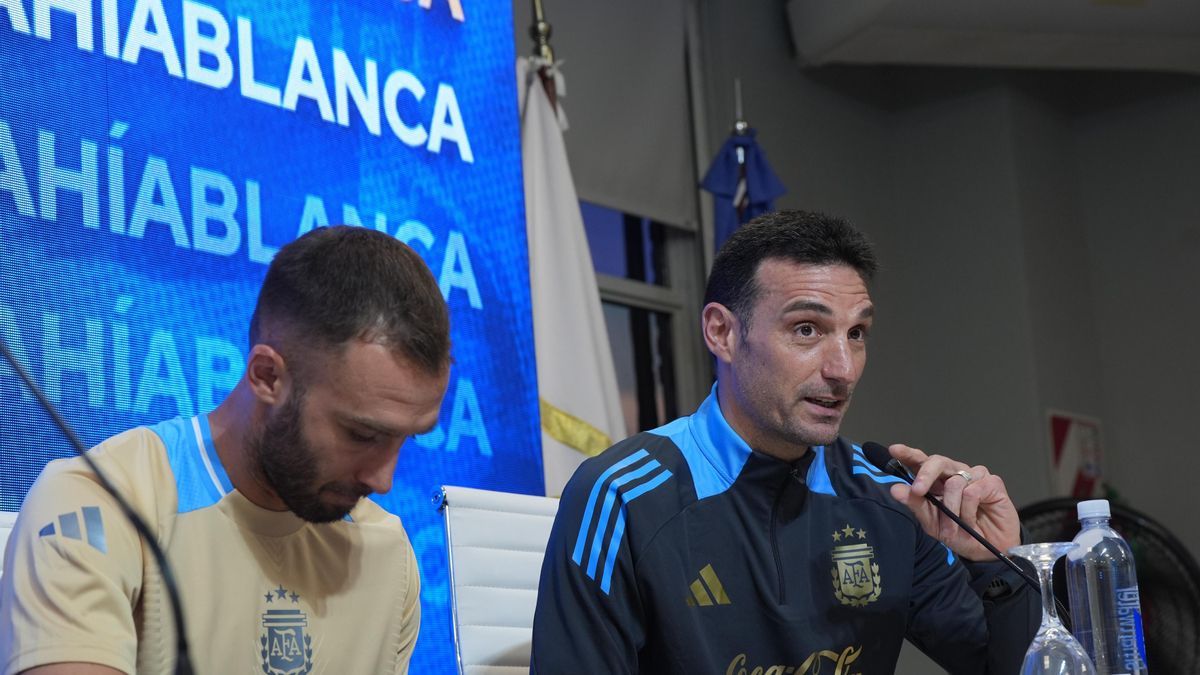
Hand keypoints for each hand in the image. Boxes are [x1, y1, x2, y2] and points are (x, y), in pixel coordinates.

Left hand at [886, 444, 1019, 560]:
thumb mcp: (932, 523)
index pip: (920, 461)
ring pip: (954, 482)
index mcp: (936, 480)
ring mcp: (974, 476)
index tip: (894, 450)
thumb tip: (895, 489)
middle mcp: (954, 473)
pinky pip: (973, 491)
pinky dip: (969, 511)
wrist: (986, 550)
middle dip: (925, 475)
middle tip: (918, 491)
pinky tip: (972, 520)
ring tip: (956, 525)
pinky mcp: (992, 482)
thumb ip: (915, 504)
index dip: (908, 453)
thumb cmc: (959, 533)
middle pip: (937, 461)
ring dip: (952, 509)